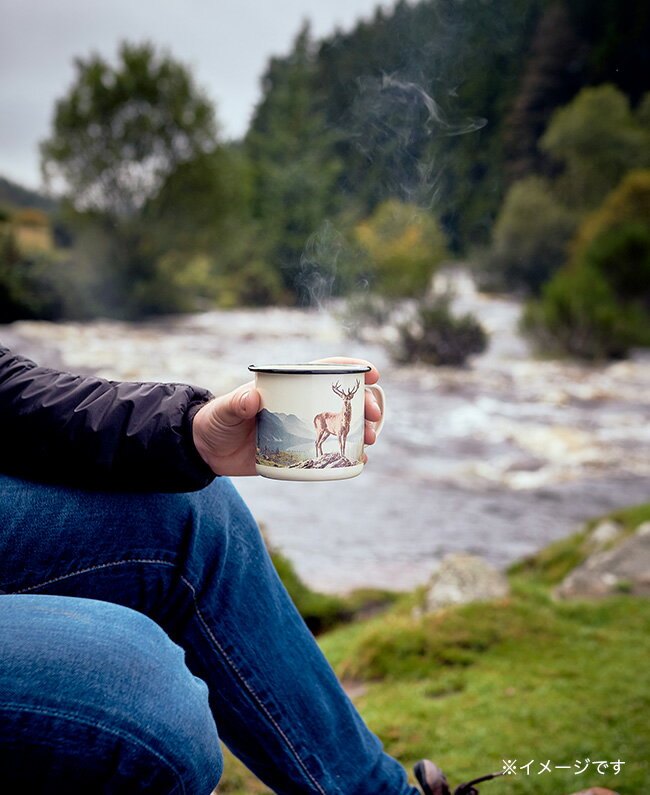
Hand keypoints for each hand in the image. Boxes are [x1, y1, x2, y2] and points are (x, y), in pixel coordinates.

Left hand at [192, 357, 382, 475]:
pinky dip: (351, 453)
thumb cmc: (216, 421)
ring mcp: (305, 427)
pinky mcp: (302, 450)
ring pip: (345, 424)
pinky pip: (333, 451)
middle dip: (367, 404)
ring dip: (365, 429)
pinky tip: (362, 459)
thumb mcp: (224, 411)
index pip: (324, 370)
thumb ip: (235, 404)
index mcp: (287, 384)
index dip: (350, 368)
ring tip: (370, 440)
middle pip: (343, 398)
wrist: (209, 451)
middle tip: (374, 417)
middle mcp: (302, 403)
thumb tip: (252, 399)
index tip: (371, 373)